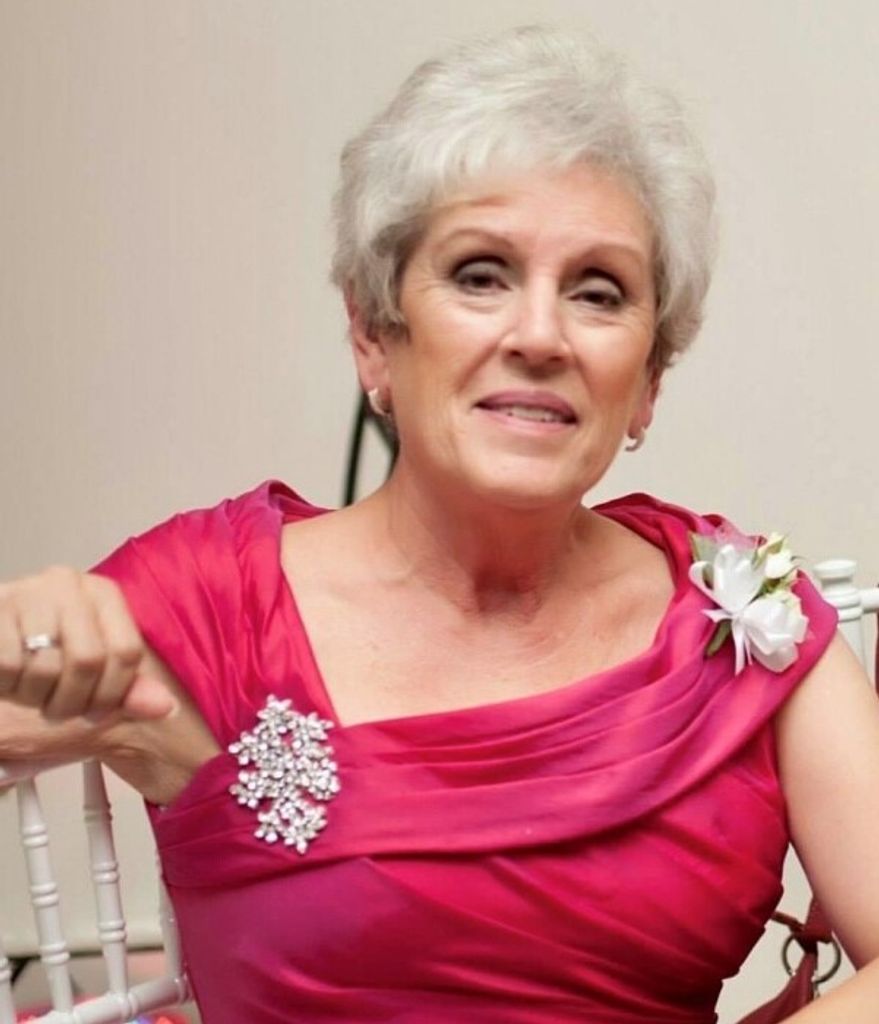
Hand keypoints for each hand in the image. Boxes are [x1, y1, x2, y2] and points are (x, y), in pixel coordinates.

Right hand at [0, 567, 174, 721]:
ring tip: (30, 690)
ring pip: (45, 668)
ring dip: (36, 697)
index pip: (127, 652)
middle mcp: (69, 584)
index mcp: (103, 593)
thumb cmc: (42, 654)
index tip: (95, 712)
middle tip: (56, 708)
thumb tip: (166, 707)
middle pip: (88, 661)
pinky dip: (9, 686)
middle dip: (71, 702)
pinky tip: (9, 678)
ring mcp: (28, 592)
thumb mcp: (92, 672)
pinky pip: (10, 666)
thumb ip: (128, 690)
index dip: (113, 695)